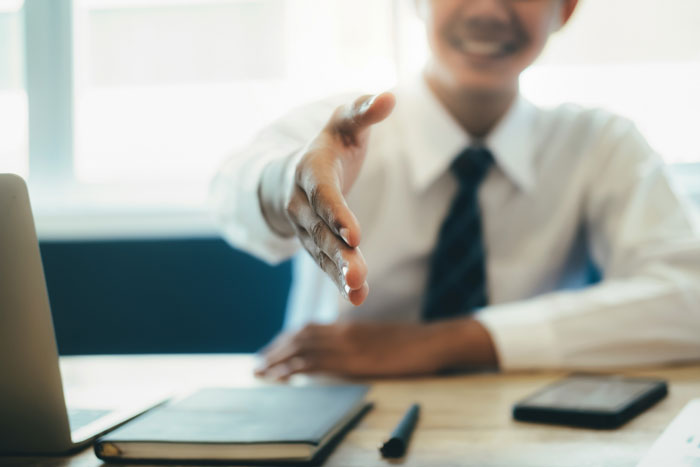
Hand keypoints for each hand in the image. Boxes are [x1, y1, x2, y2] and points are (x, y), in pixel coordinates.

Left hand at [255, 318, 498, 379]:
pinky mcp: (354, 360)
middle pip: (300, 337)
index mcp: (349, 327)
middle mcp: (343, 332)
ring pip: (302, 348)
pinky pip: (316, 362)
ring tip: (262, 372)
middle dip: (276, 350)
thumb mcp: (378, 338)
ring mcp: (348, 345)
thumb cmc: (411, 343)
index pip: (308, 329)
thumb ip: (356, 342)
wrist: (432, 341)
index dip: (286, 339)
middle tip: (259, 364)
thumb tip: (340, 352)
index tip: (272, 350)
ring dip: (278, 360)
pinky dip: (294, 368)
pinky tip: (282, 376)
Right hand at [258, 92, 395, 305]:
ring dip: (338, 272)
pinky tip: (358, 297)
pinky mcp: (313, 243)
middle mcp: (302, 202)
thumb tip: (389, 96)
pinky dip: (339, 280)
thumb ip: (364, 112)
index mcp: (310, 170)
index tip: (354, 234)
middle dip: (338, 253)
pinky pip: (324, 263)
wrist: (288, 175)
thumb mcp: (344, 124)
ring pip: (320, 252)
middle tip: (357, 275)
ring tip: (358, 290)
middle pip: (320, 230)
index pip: (322, 194)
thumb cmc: (328, 145)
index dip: (336, 213)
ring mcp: (304, 226)